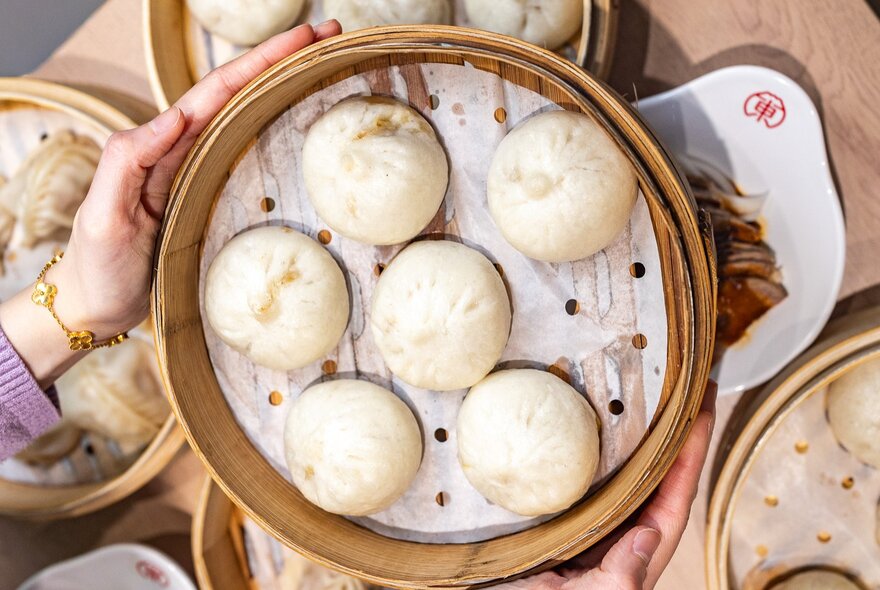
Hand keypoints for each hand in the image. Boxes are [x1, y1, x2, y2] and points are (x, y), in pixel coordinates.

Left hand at [0, 20, 341, 386]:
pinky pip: (246, 156)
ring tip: (322, 65)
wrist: (96, 306)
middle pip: (240, 94)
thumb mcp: (104, 213)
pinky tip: (299, 124)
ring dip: (283, 88)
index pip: (218, 91)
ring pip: (247, 119)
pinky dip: (274, 131)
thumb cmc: (98, 264)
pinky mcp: (209, 199)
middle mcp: (184, 152)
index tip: (303, 37)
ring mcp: (200, 175)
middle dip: (282, 61)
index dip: (261, 61)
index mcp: (160, 146)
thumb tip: (179, 115)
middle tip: (328, 36)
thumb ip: (130, 160)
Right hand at [498, 380, 717, 589]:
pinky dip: (593, 448)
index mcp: (636, 552)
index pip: (675, 494)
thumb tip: (649, 536)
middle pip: (657, 473)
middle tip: (683, 384)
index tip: (702, 409)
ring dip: (638, 434)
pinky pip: (585, 475)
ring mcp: (594, 522)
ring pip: (624, 470)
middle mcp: (621, 531)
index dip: (692, 451)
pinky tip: (588, 422)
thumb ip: (620, 578)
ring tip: (646, 391)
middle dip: (674, 431)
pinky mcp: (563, 517)